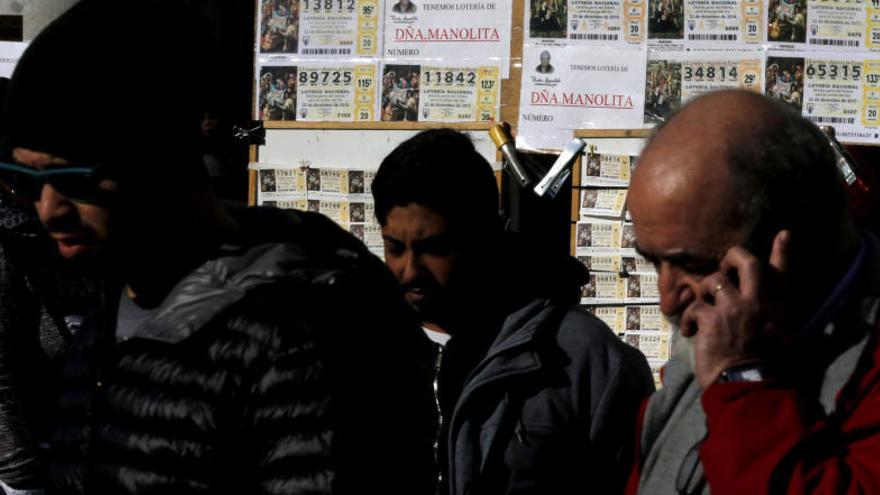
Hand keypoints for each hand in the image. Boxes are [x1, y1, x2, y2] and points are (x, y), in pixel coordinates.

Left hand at [682, 231, 790, 388]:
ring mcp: (734, 308)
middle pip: (746, 262)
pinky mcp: (711, 319)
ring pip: (712, 281)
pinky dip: (687, 319)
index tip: (783, 234)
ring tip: (700, 312)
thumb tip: (773, 313)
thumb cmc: (762, 369)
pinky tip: (690, 332)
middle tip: (723, 267)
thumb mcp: (779, 340)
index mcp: (776, 308)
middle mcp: (757, 303)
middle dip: (732, 257)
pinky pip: (693, 306)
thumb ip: (774, 320)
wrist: (747, 386)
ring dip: (702, 295)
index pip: (783, 274)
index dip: (782, 252)